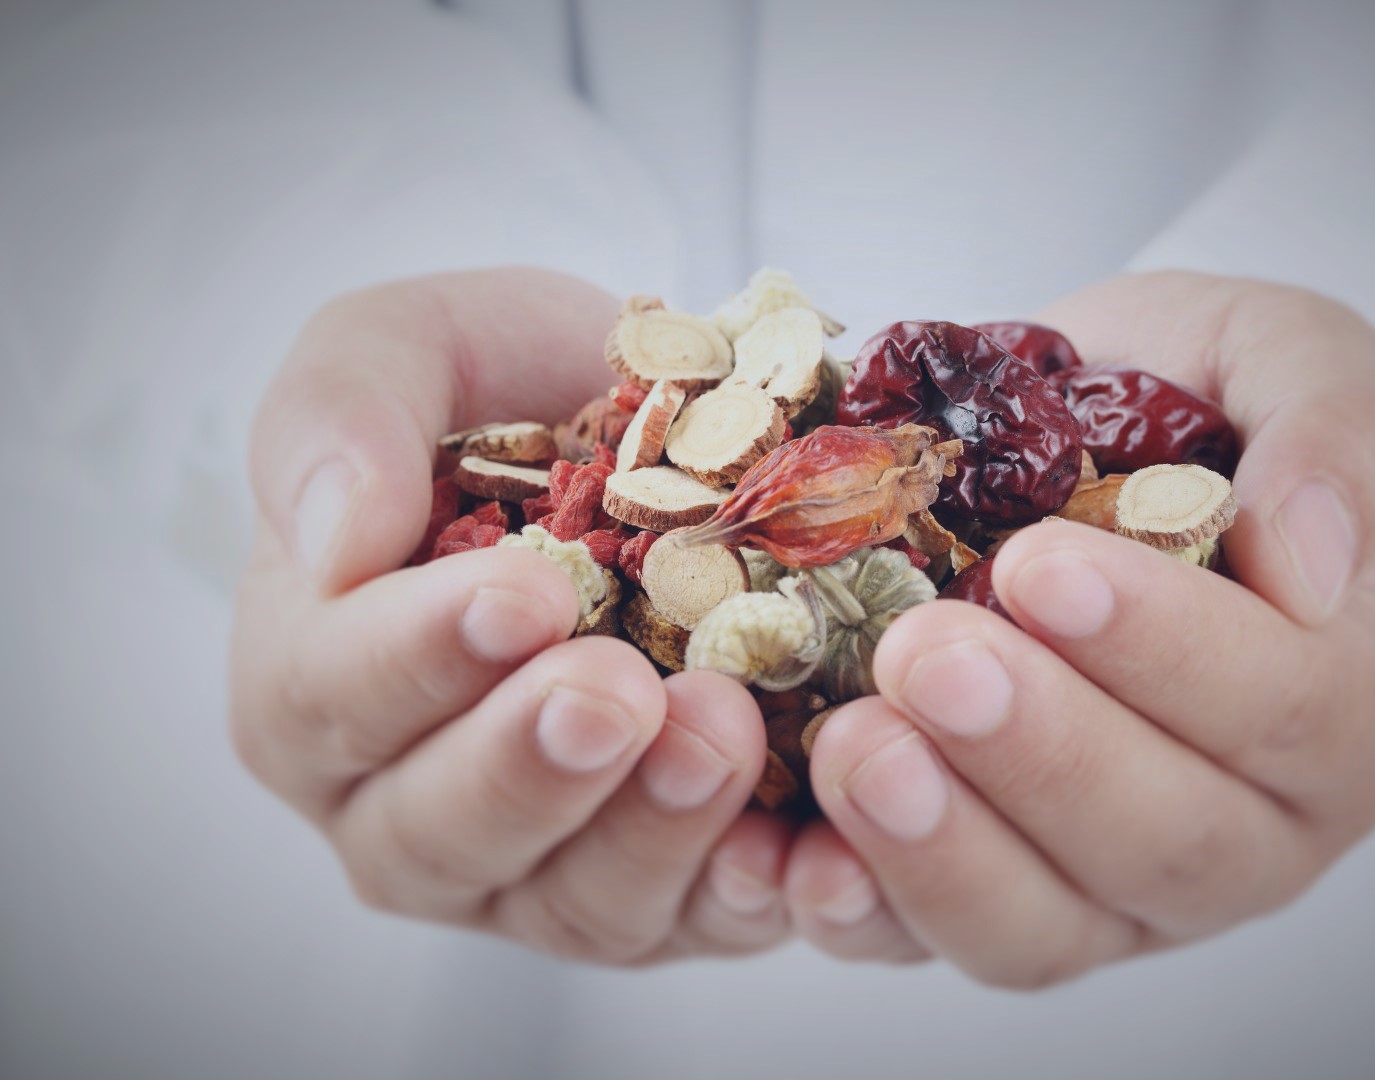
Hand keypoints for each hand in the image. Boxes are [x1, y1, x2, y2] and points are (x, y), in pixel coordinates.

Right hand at [231, 270, 791, 964]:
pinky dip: (753, 897)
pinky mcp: (667, 888)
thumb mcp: (421, 344)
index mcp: (320, 677)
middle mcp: (412, 800)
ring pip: (573, 904)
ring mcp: (543, 863)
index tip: (524, 592)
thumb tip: (330, 538)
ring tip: (722, 731)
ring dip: (649, 833)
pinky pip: (701, 927)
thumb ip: (343, 408)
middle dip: (531, 769)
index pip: (332, 697)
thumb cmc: (518, 393)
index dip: (419, 657)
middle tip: (617, 692)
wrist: (667, 437)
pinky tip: (804, 854)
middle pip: (439, 837)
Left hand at [781, 272, 1374, 986]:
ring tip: (852, 746)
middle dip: (1038, 751)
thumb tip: (1318, 563)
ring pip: (1047, 925)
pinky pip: (929, 945)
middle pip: (1165, 839)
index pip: (1285, 708)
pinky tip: (796, 860)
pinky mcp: (989, 902)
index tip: (1040, 566)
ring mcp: (1109, 887)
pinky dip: (861, 911)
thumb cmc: (1179, 404)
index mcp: (1343, 707)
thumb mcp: (1281, 357)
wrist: (1053, 438)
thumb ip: (1340, 433)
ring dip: (944, 847)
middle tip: (923, 654)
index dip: (1166, 649)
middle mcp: (1244, 828)